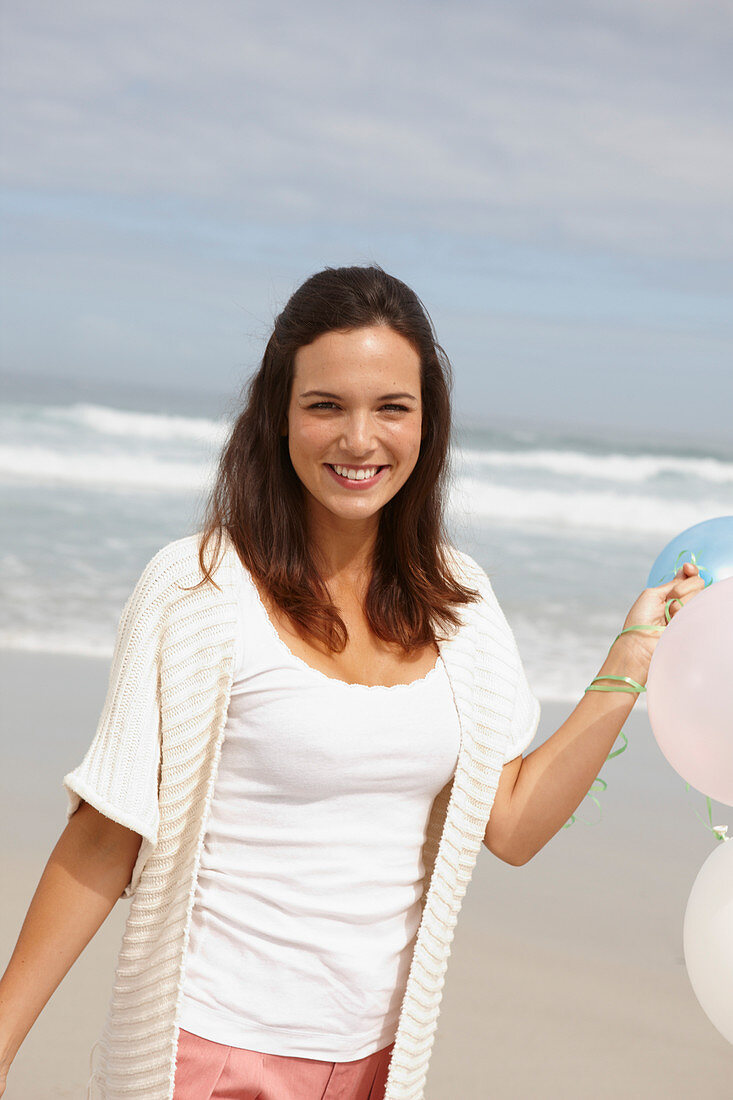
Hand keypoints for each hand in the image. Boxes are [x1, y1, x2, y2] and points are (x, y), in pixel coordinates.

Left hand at [614, 561, 706, 679]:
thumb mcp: (653, 594)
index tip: (688, 569)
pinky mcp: (694, 623)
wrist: (641, 643)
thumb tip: (685, 570)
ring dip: (681, 601)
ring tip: (668, 615)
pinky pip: (698, 608)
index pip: (689, 577)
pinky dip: (683, 611)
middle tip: (669, 602)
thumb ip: (672, 584)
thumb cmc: (640, 620)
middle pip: (697, 583)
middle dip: (682, 589)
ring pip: (698, 594)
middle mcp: (682, 602)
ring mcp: (689, 613)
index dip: (691, 571)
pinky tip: (674, 621)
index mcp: (670, 594)